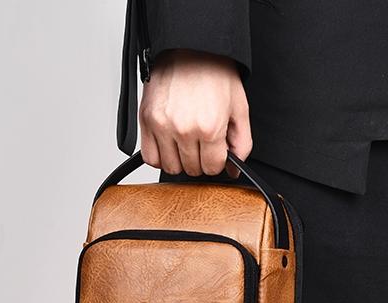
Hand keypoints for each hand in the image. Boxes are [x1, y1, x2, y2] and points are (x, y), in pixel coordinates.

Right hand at [139, 49, 251, 177]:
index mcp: (209, 127)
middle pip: (192, 169)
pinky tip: (170, 145)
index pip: (212, 168)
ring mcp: (162, 126)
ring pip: (171, 167)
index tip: (215, 149)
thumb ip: (241, 144)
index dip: (217, 160)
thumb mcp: (239, 109)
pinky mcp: (146, 120)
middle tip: (202, 141)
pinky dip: (160, 157)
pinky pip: (150, 158)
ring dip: (180, 160)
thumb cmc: (215, 73)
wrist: (190, 47)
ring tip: (186, 141)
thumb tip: (234, 170)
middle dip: (200, 159)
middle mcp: (184, 129)